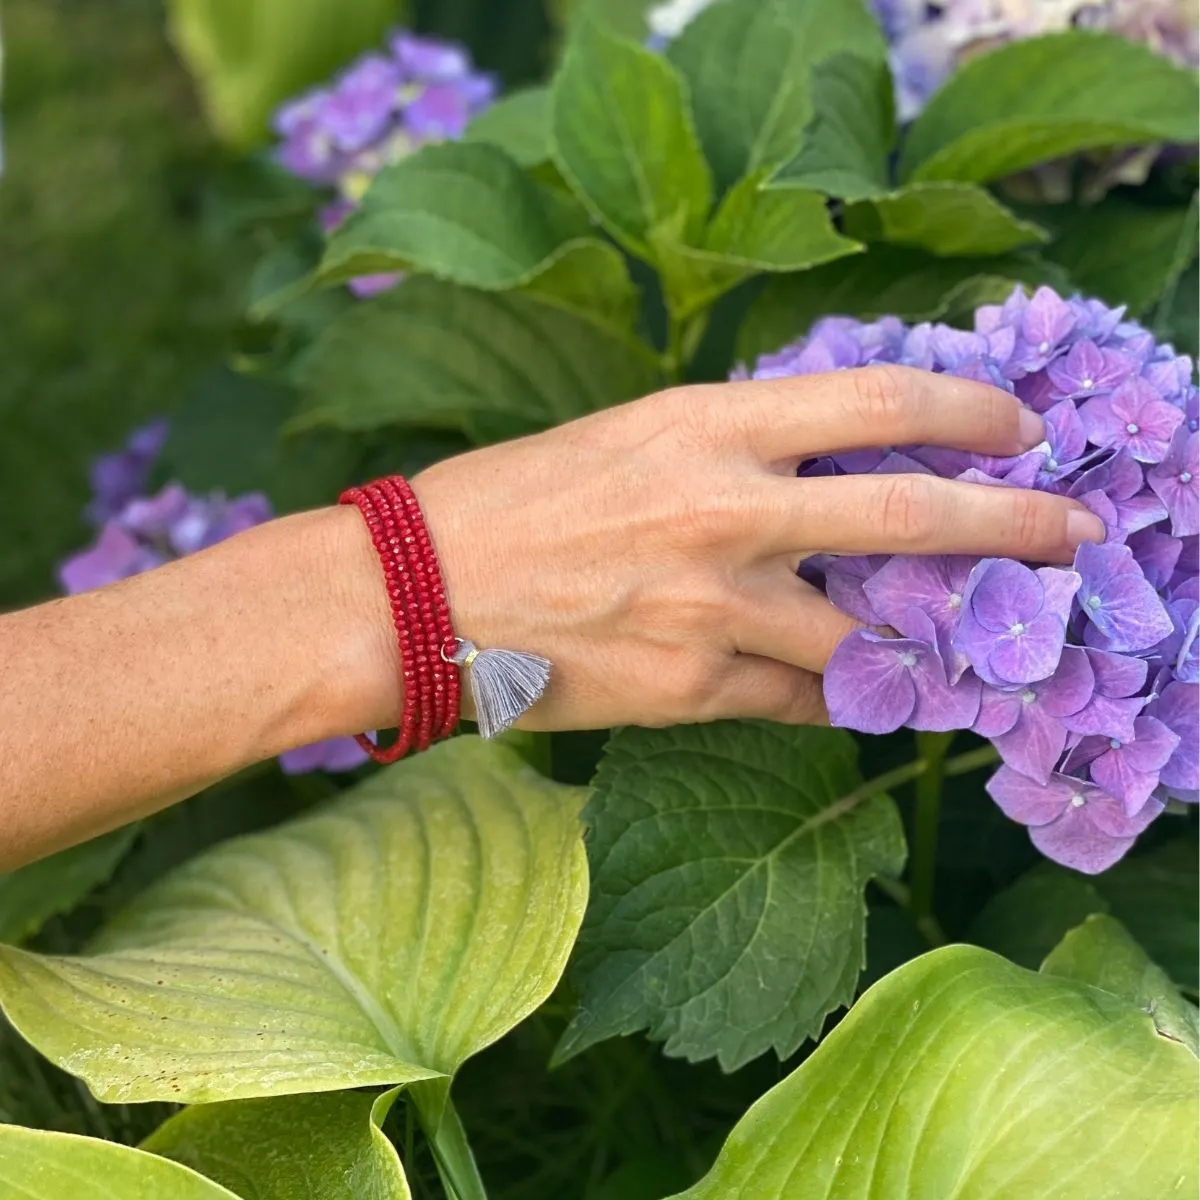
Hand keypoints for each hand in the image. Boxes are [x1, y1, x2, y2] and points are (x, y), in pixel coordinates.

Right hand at [410, 366, 1105, 730]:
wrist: (411, 595)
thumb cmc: (504, 503)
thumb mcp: (624, 438)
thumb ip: (725, 450)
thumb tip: (814, 469)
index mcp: (703, 424)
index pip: (877, 401)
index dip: (968, 410)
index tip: (1017, 428)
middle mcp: (724, 509)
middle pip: (911, 520)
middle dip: (1014, 527)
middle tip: (1071, 536)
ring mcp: (713, 607)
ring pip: (868, 637)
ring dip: (931, 640)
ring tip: (971, 642)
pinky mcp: (690, 689)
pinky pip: (799, 701)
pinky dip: (835, 696)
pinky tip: (851, 693)